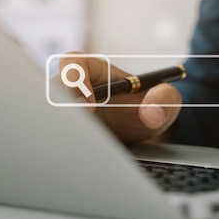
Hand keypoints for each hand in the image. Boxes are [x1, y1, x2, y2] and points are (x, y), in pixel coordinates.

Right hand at [56, 53, 181, 143]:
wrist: (145, 129)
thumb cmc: (153, 105)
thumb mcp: (166, 100)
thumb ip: (164, 100)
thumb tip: (152, 114)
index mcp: (97, 70)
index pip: (73, 64)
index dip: (75, 79)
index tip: (91, 103)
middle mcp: (76, 87)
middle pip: (53, 90)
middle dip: (62, 107)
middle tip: (83, 127)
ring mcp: (68, 108)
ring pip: (52, 114)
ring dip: (63, 127)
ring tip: (88, 141)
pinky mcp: (67, 128)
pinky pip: (57, 134)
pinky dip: (66, 142)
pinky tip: (84, 154)